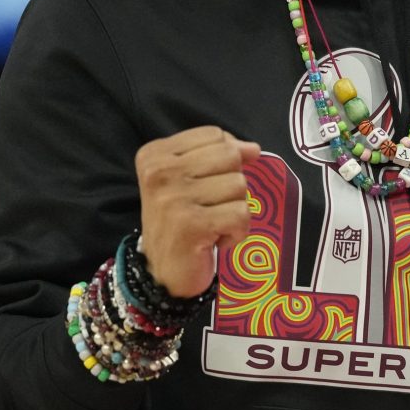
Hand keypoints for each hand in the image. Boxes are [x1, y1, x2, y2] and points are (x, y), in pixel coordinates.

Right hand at [135, 126, 259, 297]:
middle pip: (229, 156)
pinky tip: (215, 240)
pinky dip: (237, 232)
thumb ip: (219, 156)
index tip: (209, 184)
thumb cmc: (180, 222)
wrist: (161, 274)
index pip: (214, 135)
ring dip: (234, 210)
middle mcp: (159, 172)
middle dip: (231, 185)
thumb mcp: (191, 179)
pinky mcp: (191, 225)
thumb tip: (253, 148)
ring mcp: (173, 198)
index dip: (227, 159)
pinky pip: (241, 214)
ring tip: (211, 224)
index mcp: (155, 154)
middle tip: (209, 207)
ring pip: (239, 186)